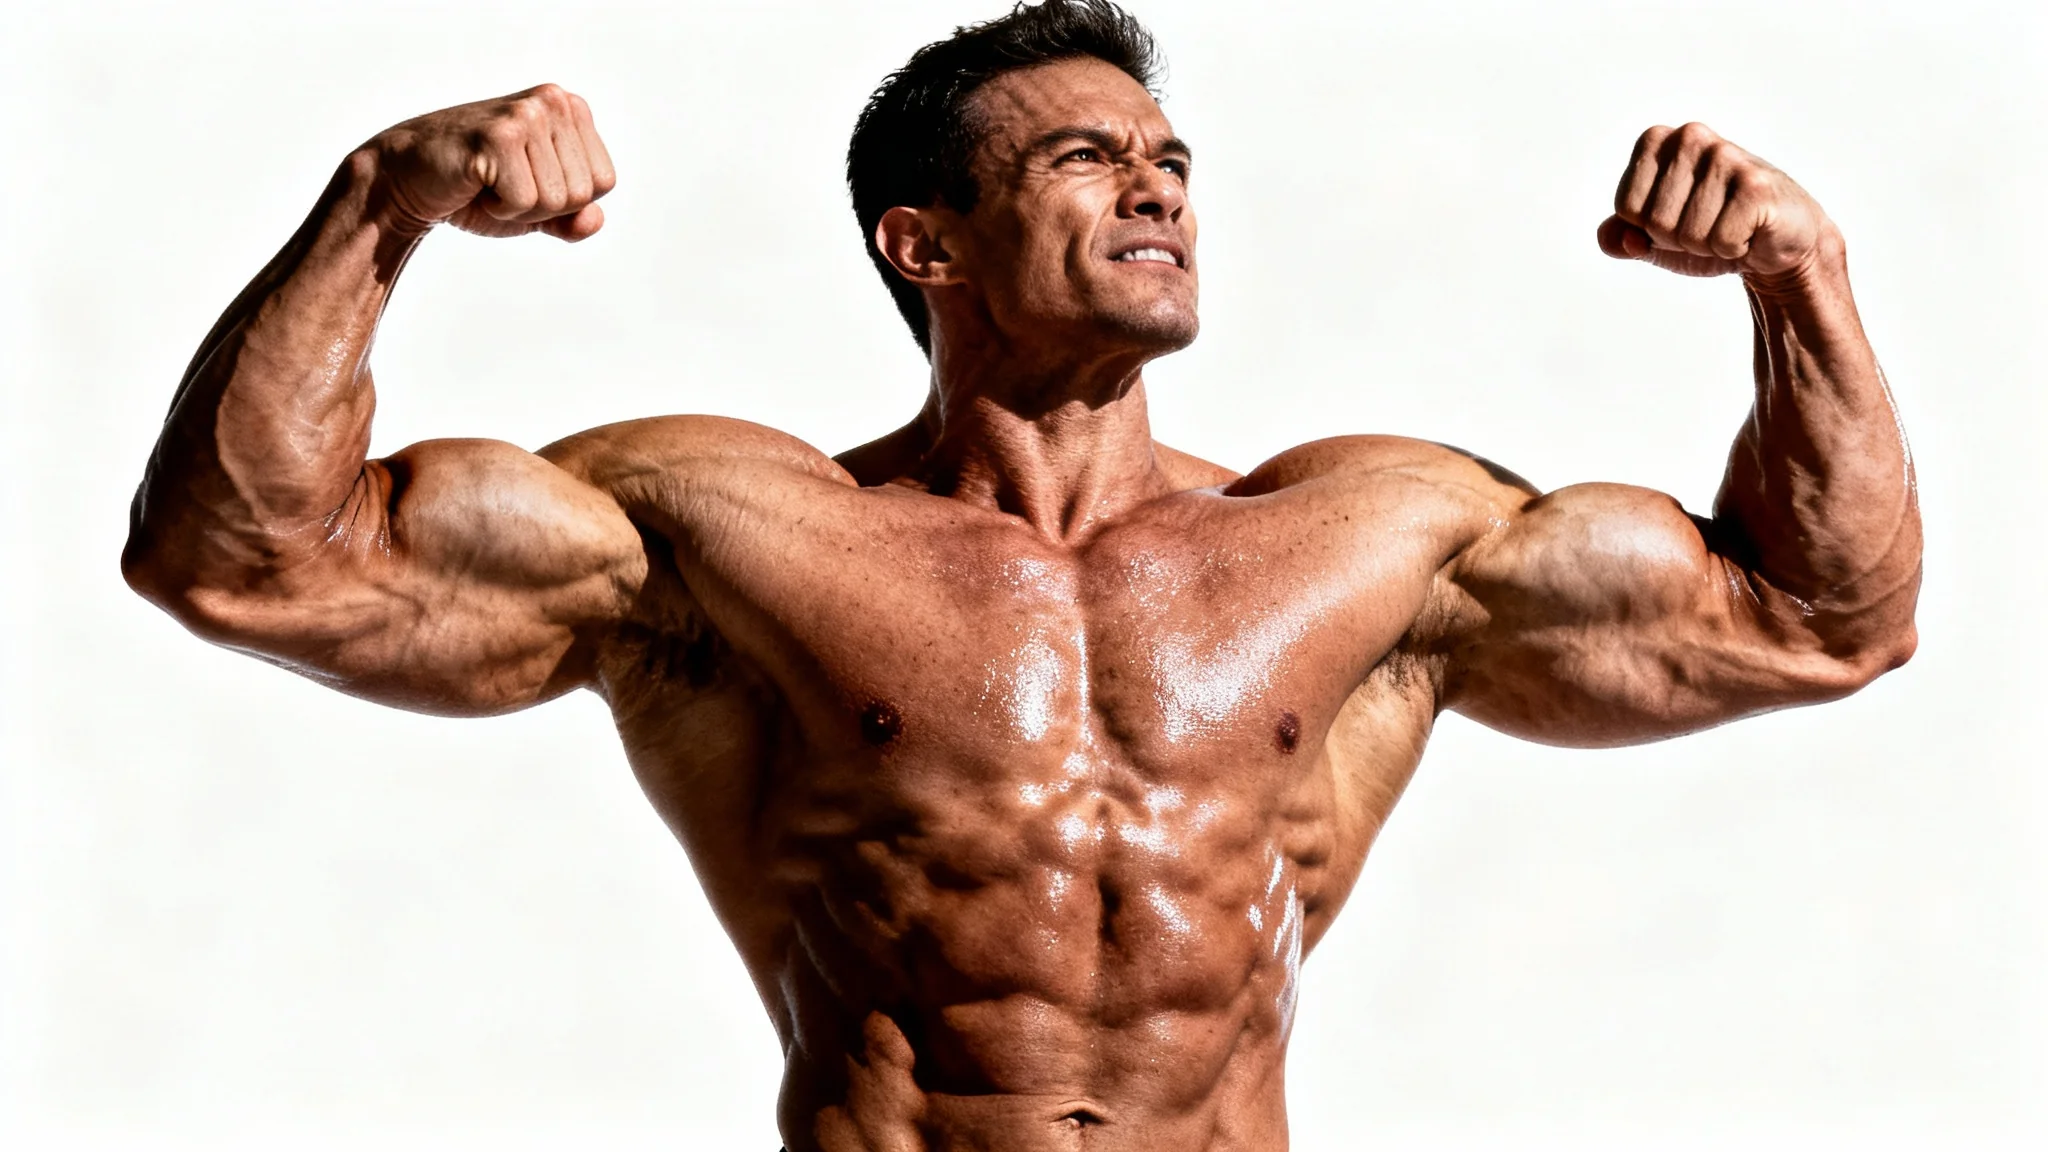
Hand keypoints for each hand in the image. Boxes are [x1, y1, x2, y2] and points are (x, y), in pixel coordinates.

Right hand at [365, 84, 615, 241]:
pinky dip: (500, 208)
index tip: (526, 182)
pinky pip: (525, 201)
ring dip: (519, 208)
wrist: (409, 181)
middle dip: (543, 207)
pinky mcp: (498, 135)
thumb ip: (572, 218)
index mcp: (571, 109)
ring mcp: (526, 114)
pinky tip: (476, 184)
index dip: (566, 202)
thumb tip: (595, 221)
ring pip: (557, 199)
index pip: (605, 182)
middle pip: (584, 193)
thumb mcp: (536, 209)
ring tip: (489, 183)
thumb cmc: (475, 192)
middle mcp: (553, 101)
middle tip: (503, 185)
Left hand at [1597, 123, 1829, 280]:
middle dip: (1678, 239)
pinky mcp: (1756, 185)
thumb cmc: (1711, 229)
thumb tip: (1617, 240)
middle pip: (1654, 222)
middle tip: (1710, 222)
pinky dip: (1733, 248)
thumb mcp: (1654, 237)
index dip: (1648, 228)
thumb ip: (1620, 238)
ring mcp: (1726, 157)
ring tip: (1731, 224)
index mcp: (1657, 141)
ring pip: (1687, 234)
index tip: (1678, 216)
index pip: (1626, 208)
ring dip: (1708, 245)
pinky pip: (1721, 241)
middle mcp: (1691, 136)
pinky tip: (1750, 230)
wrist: (1774, 238)